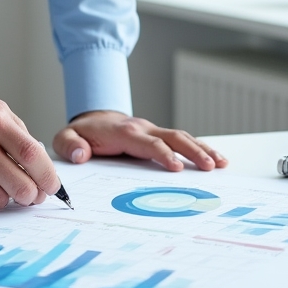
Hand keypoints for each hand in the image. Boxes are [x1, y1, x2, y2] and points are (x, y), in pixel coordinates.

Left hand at [53, 110, 227, 171]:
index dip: (162, 154)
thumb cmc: (82, 133)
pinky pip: (182, 140)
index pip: (147, 143)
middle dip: (192, 151)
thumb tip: (83, 155)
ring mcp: (153, 131)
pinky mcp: (159, 136)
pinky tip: (217, 159)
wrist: (93, 119)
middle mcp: (143, 128)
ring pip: (182, 136)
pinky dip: (201, 147)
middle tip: (210, 167)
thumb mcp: (66, 138)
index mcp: (123, 132)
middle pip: (172, 137)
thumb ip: (70, 145)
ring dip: (202, 149)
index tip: (177, 167)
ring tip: (221, 163)